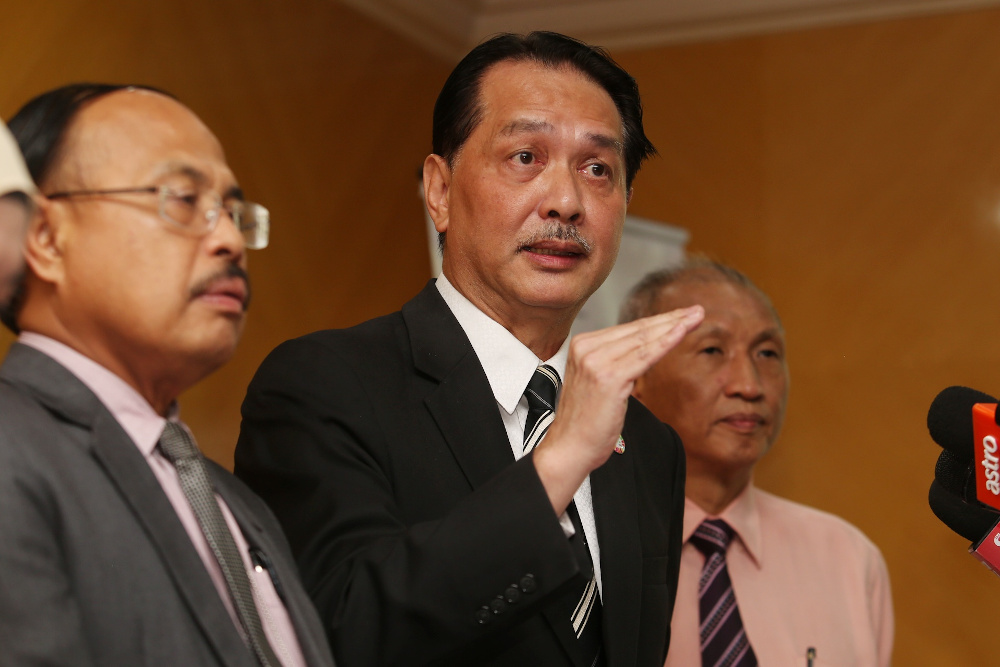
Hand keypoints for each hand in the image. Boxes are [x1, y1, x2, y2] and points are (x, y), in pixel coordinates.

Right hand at [531, 305, 703, 513]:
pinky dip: (666, 342)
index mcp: (582, 345)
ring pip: (644, 340)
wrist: (569, 447)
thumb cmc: (586, 421)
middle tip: (697, 311)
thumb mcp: (598, 382)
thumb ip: (614, 361)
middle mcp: (586, 348)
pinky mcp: (609, 377)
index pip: (627, 329)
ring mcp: (596, 361)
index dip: (657, 321)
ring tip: (696, 317)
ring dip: (674, 326)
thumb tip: (643, 350)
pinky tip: (681, 332)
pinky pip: (645, 356)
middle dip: (671, 319)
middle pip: (637, 330)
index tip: (680, 315)